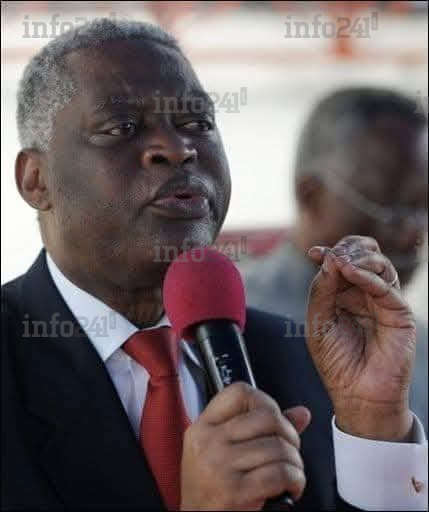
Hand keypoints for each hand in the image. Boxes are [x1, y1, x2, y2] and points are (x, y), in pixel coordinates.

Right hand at [180, 382, 310, 510]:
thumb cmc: (212, 492)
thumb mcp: (223, 454)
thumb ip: (261, 430)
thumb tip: (301, 414)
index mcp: (202, 427)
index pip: (239, 392)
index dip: (265, 401)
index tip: (274, 419)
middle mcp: (208, 442)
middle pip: (266, 416)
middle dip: (290, 434)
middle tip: (290, 450)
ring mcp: (218, 465)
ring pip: (278, 446)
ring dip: (295, 462)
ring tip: (291, 473)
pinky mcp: (233, 492)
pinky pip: (280, 473)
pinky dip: (295, 480)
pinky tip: (290, 487)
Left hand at [307, 236, 415, 441]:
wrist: (358, 395)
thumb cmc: (336, 361)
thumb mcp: (318, 323)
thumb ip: (321, 291)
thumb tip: (329, 258)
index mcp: (343, 294)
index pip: (341, 262)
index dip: (330, 253)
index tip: (314, 252)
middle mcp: (364, 294)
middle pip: (363, 256)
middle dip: (347, 250)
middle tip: (332, 255)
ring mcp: (383, 301)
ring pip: (379, 264)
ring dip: (358, 257)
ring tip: (341, 262)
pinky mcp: (399, 313)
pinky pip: (385, 287)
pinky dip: (366, 275)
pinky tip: (350, 271)